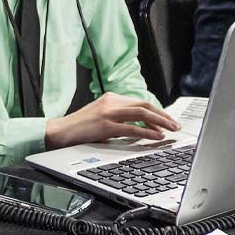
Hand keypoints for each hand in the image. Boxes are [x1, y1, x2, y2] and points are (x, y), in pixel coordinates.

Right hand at [45, 93, 178, 148]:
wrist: (59, 132)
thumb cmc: (80, 128)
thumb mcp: (101, 117)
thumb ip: (119, 118)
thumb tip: (142, 127)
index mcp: (110, 98)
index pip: (140, 102)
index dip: (157, 111)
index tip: (168, 121)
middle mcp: (110, 102)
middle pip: (144, 105)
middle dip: (163, 115)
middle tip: (175, 125)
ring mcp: (108, 113)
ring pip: (141, 114)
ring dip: (160, 122)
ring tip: (171, 130)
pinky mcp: (105, 126)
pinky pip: (132, 128)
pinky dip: (147, 132)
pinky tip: (157, 137)